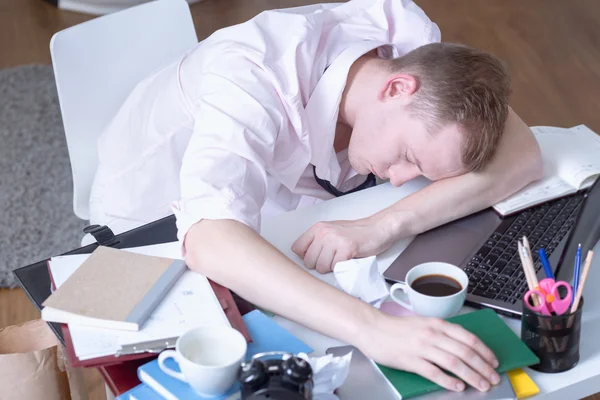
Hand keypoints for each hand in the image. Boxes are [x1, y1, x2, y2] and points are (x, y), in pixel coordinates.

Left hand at [291, 217, 394, 272]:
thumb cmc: (355, 233)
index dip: (307, 257)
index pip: (297, 249)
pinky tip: (348, 259)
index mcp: (317, 228)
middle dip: (320, 265)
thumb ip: (316, 241)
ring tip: (341, 259)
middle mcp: (324, 232)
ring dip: (331, 268)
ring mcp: (335, 240)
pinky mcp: (346, 248)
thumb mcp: (331, 231)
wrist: (378, 228)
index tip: (318, 257)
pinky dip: (342, 268)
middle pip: (309, 261)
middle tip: (333, 259)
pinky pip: (336, 267)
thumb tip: (302, 257)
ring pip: (321, 267)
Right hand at [358, 313, 499, 391]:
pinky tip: (458, 387)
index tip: (494, 362)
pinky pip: (434, 372)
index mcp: (437, 324)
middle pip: (465, 352)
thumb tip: (463, 346)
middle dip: (483, 367)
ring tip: (481, 385)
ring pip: (454, 363)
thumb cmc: (397, 327)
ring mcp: (422, 347)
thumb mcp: (424, 323)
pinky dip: (448, 381)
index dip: (484, 351)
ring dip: (471, 376)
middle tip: (493, 378)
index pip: (468, 338)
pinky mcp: (411, 360)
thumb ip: (442, 332)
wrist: (372, 328)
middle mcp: (432, 334)